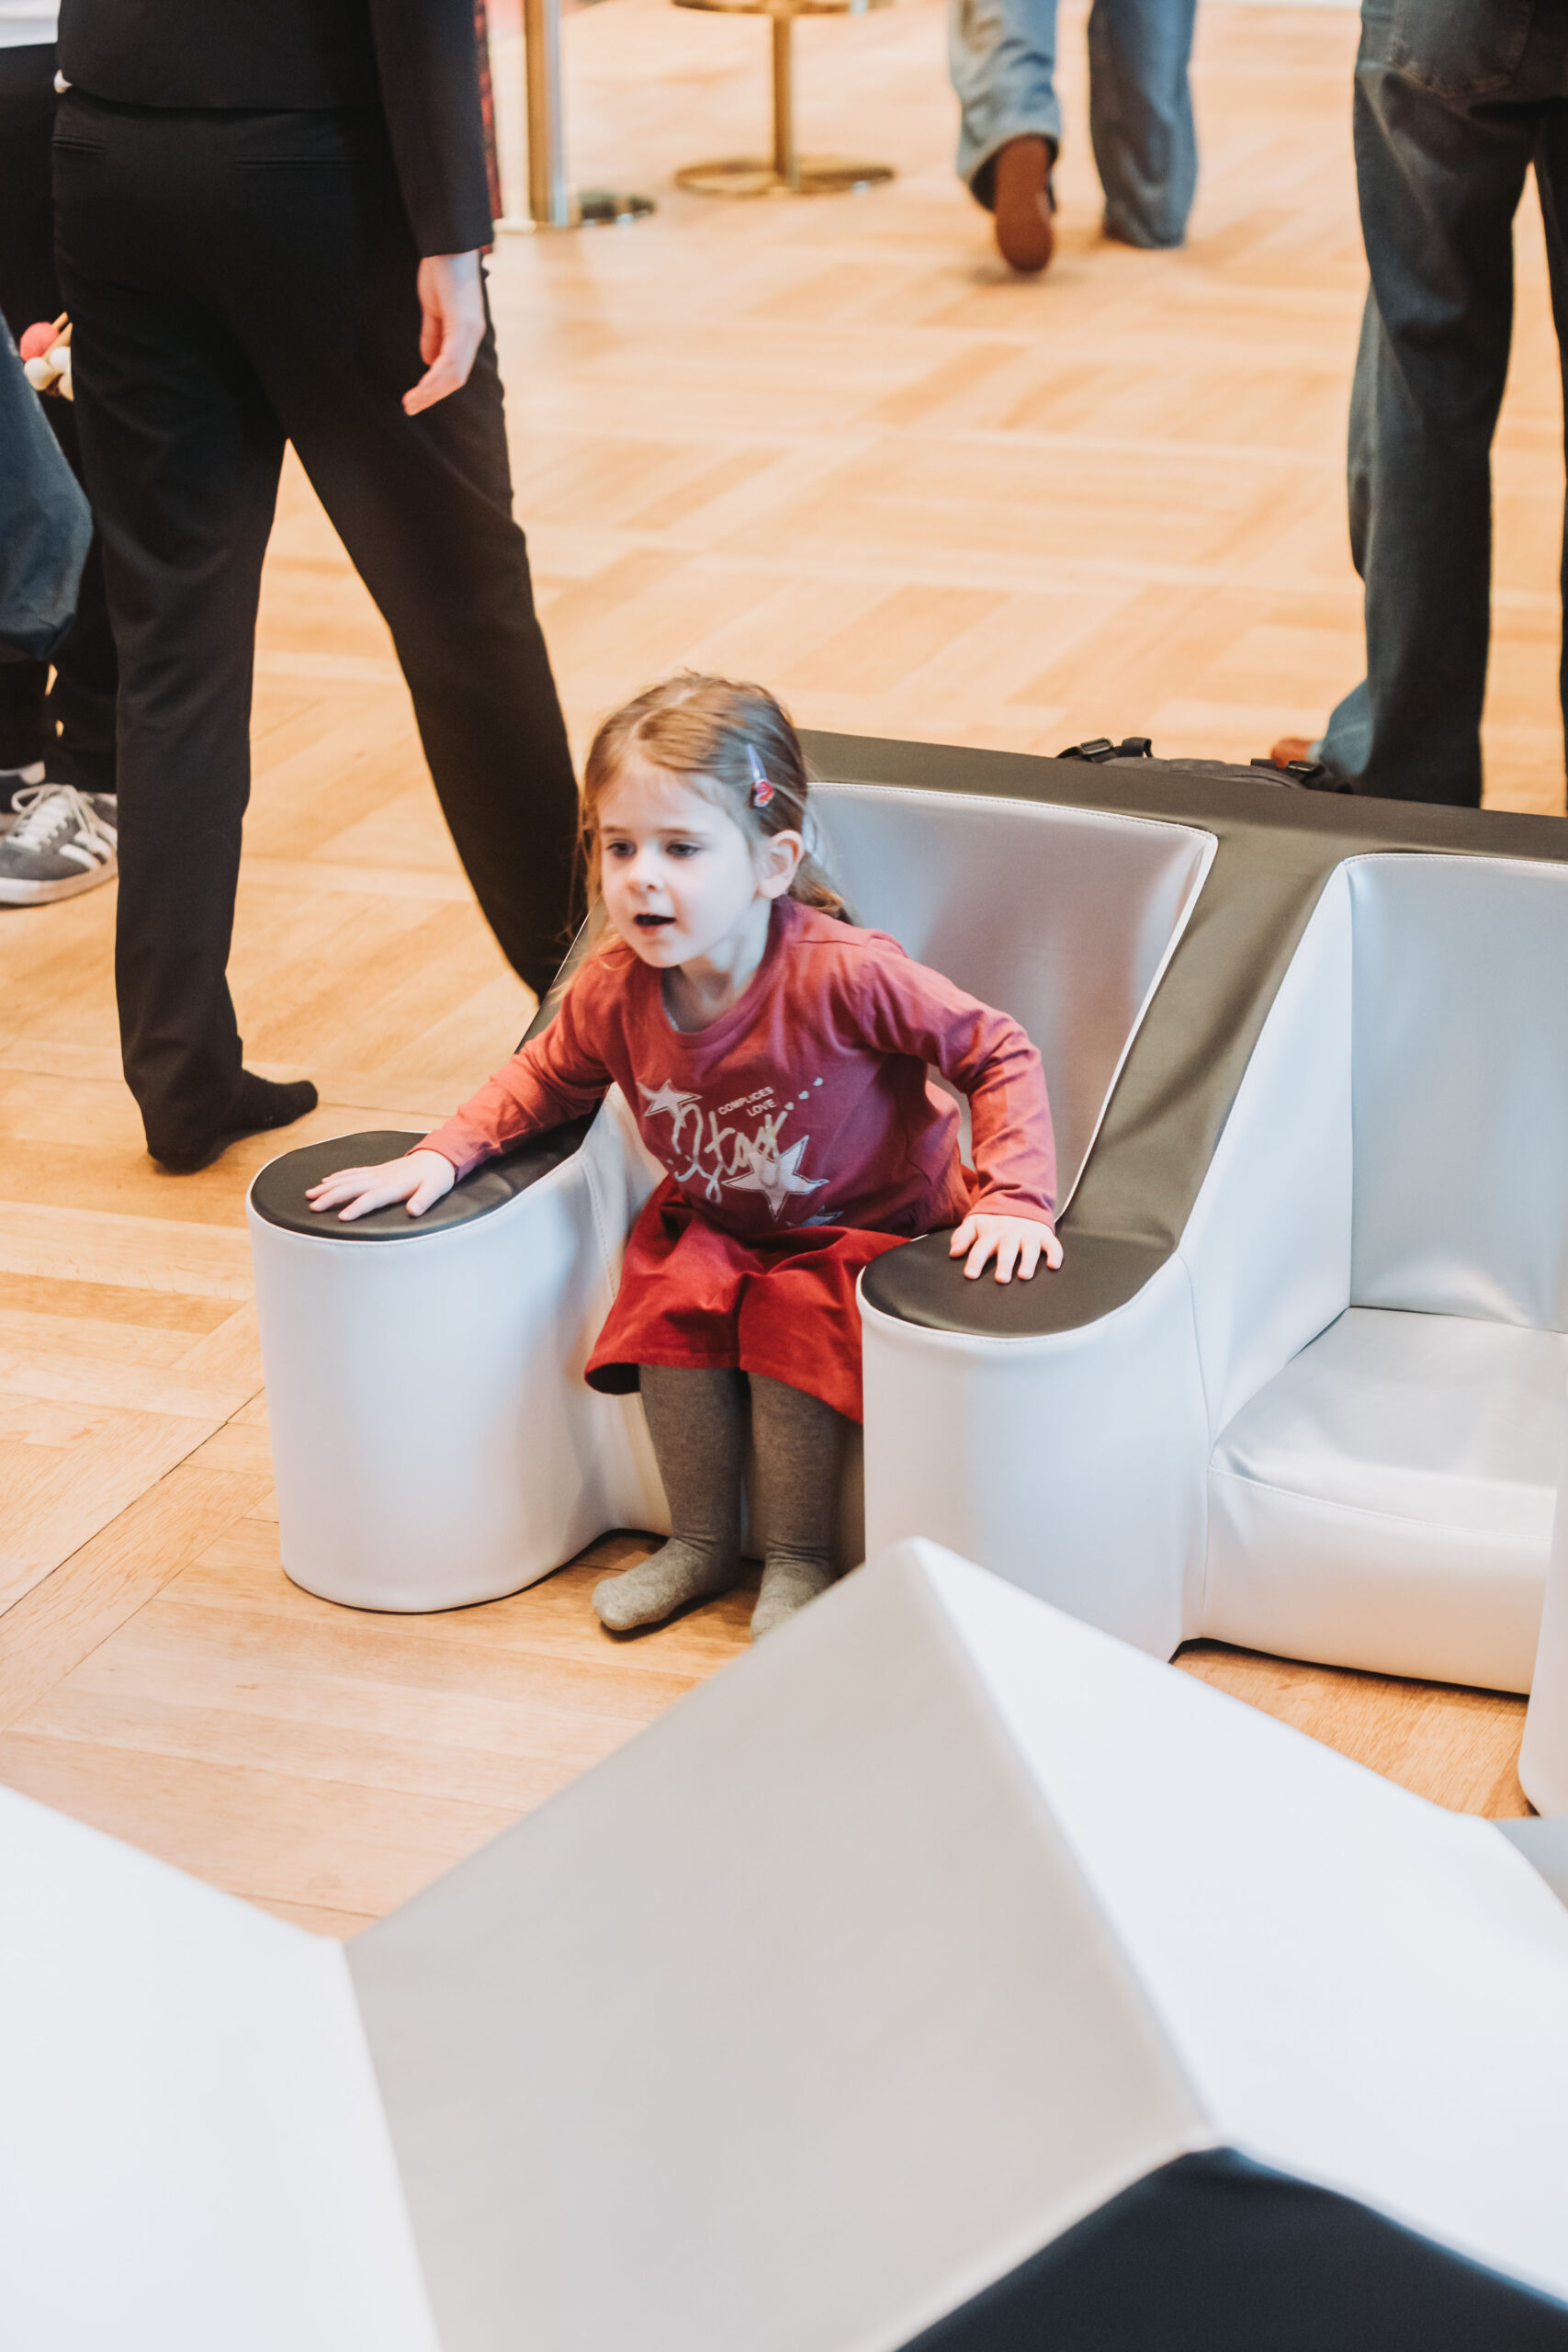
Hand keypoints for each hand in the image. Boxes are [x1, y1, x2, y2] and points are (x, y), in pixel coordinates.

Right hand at [306, 1150, 456, 1220]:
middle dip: (331, 1197)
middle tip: (313, 1207)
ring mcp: (377, 1172)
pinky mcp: (376, 1170)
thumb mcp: (435, 1190)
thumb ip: (424, 1200)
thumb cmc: (437, 1177)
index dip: (357, 1208)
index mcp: (394, 1186)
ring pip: (347, 1179)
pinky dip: (337, 1176)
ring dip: (327, 1186)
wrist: (438, 1155)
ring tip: (309, 1195)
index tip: (341, 1217)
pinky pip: (352, 1172)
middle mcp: (381, 1178)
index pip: (372, 1198)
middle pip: (351, 1187)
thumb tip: (413, 1211)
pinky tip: (325, 1181)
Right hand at [404, 251, 484, 415]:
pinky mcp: (463, 323)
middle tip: (411, 408)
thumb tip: (428, 360)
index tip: (417, 399)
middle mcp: (472, 334)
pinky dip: (434, 376)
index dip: (436, 388)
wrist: (448, 242)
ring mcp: (470, 330)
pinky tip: (422, 386)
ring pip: (453, 374)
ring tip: (412, 403)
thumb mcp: (434, 307)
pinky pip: (450, 359)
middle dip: (432, 396)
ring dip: (431, 391)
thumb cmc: (442, 269)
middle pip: (456, 378)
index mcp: (467, 332)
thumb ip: (433, 334)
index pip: (454, 370)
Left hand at [950, 1213, 1062, 1283]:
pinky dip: (1055, 1254)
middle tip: (1001, 1279)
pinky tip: (1054, 1266)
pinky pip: (1052, 1244)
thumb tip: (954, 1253)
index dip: (975, 1261)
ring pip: (1029, 1248)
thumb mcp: (974, 1224)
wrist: (1019, 1200)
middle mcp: (1010, 1234)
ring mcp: (1029, 1234)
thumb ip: (962, 1237)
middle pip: (1007, 1249)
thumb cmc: (994, 1221)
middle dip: (1004, 1263)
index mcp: (992, 1234)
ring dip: (1028, 1261)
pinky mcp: (1044, 1235)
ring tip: (1024, 1276)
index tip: (970, 1275)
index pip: (981, 1247)